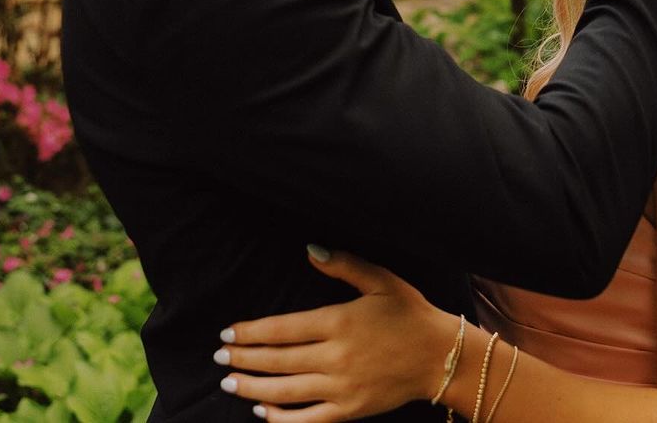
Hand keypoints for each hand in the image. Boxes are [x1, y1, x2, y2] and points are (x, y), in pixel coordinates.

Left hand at [215, 248, 454, 422]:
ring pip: (285, 392)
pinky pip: (307, 420)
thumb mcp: (381, 280)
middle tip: (218, 358)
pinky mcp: (349, 411)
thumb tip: (310, 250)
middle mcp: (335, 358)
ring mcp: (341, 389)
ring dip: (252, 389)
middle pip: (277, 361)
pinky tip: (262, 413)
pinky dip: (281, 419)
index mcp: (339, 322)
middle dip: (243, 359)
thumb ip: (344, 265)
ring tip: (228, 384)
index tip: (227, 333)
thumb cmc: (410, 313)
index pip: (282, 329)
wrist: (439, 356)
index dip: (250, 332)